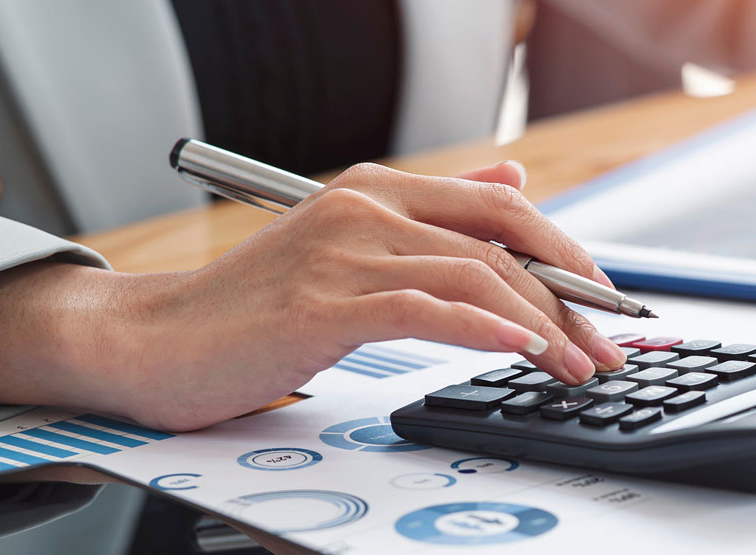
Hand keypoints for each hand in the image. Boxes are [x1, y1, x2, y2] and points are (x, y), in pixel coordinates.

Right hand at [0, 162, 627, 430]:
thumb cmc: (249, 312)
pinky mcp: (324, 302)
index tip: (605, 302)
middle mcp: (365, 210)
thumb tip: (515, 177)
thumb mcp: (351, 250)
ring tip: (576, 367)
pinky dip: (484, 330)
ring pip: (475, 278)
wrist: (148, 344)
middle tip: (607, 346)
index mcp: (376, 192)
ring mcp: (344, 252)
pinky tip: (520, 351)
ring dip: (542, 328)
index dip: (566, 253)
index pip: (501, 207)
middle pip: (502, 243)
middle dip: (569, 298)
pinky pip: (426, 309)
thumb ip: (435, 217)